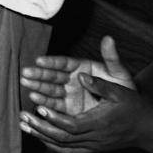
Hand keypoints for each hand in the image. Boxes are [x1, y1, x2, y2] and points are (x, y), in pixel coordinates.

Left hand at [19, 71, 150, 152]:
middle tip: (22, 117)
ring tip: (23, 125)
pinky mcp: (93, 148)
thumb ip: (100, 84)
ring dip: (42, 136)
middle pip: (63, 138)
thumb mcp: (120, 90)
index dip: (55, 119)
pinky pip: (69, 150)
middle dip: (40, 128)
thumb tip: (82, 75)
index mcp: (100, 123)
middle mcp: (95, 137)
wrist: (148, 129)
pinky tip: (39, 137)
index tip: (39, 108)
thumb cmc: (133, 106)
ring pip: (64, 146)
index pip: (72, 125)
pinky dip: (53, 144)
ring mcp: (93, 145)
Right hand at [21, 35, 135, 115]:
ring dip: (37, 87)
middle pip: (52, 76)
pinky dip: (44, 103)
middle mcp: (71, 79)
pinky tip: (35, 99)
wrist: (127, 113)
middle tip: (25, 73)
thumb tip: (109, 38)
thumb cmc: (122, 90)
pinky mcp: (67, 109)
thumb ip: (111, 57)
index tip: (39, 61)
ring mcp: (68, 94)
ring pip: (50, 89)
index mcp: (81, 67)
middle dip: (38, 74)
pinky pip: (54, 105)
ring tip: (27, 85)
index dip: (51, 62)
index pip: (63, 63)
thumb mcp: (119, 74)